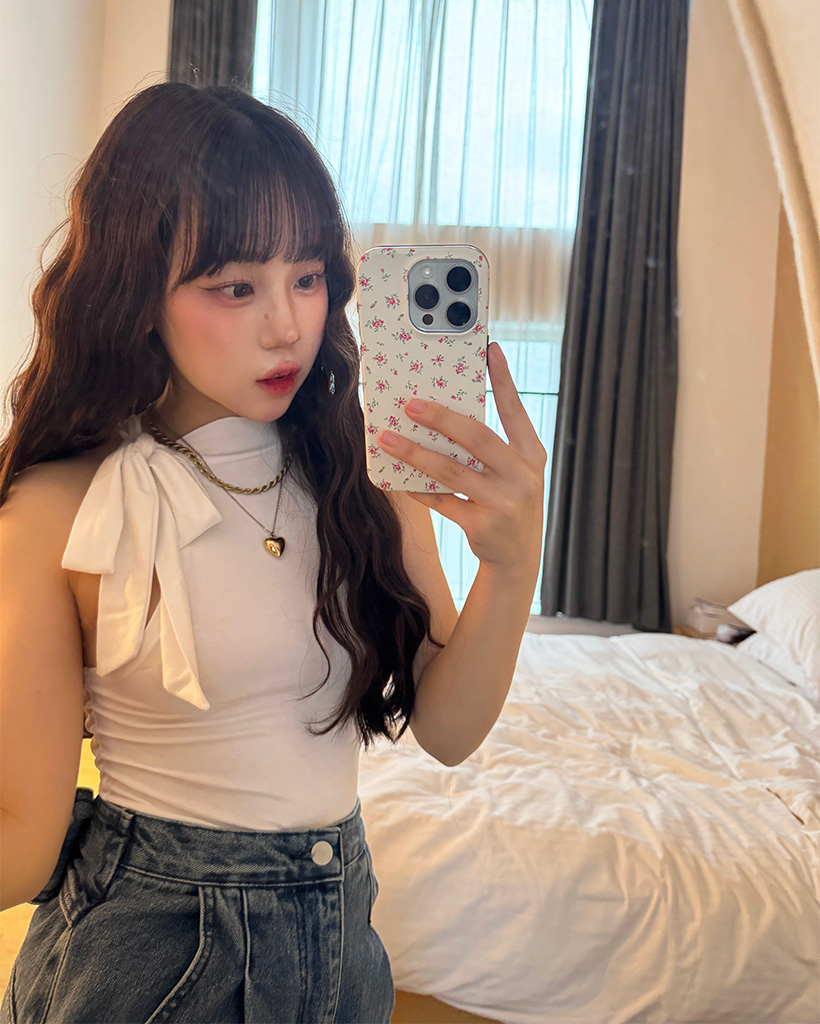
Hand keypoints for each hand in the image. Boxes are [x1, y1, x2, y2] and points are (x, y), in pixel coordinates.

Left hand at [377, 342, 547, 578]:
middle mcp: (523, 476)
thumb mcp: (513, 473)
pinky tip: (399, 477)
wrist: (519, 559)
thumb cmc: (508, 503)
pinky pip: (442, 501)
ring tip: (388, 438)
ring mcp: (504, 503)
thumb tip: (443, 416)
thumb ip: (491, 448)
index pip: (516, 411)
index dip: (504, 380)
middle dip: (442, 418)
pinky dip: (419, 488)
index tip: (490, 350)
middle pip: (477, 438)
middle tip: (410, 403)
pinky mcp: (483, 526)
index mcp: (532, 455)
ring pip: (452, 471)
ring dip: (416, 453)